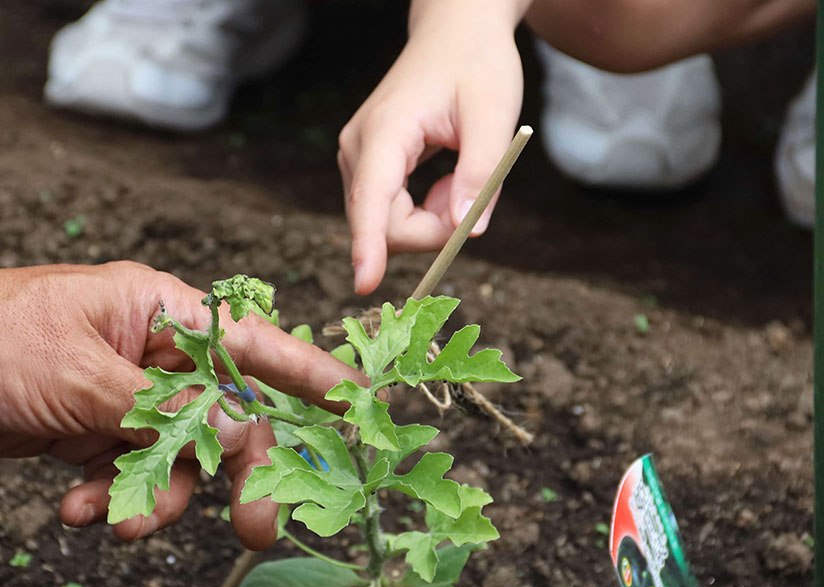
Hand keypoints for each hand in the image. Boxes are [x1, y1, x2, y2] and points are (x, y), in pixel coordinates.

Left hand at [0, 262, 363, 548]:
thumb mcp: (84, 374)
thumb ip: (164, 410)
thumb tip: (240, 433)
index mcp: (164, 313)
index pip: (253, 342)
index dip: (310, 372)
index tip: (357, 401)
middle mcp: (158, 353)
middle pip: (228, 416)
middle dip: (239, 471)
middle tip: (258, 526)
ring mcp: (132, 395)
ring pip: (182, 458)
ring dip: (157, 497)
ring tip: (117, 518)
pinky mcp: (103, 430)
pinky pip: (135, 474)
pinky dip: (114, 498)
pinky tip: (79, 506)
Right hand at [338, 0, 529, 293]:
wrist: (454, 35)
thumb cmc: (477, 66)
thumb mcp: (495, 114)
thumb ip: (482, 173)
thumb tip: (468, 229)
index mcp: (385, 131)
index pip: (370, 198)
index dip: (369, 245)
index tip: (365, 284)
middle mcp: (358, 150)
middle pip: (384, 225)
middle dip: (433, 229)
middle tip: (473, 195)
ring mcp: (357, 161)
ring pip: (388, 225)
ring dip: (432, 219)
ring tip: (458, 174)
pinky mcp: (365, 170)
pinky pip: (391, 215)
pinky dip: (425, 211)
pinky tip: (443, 179)